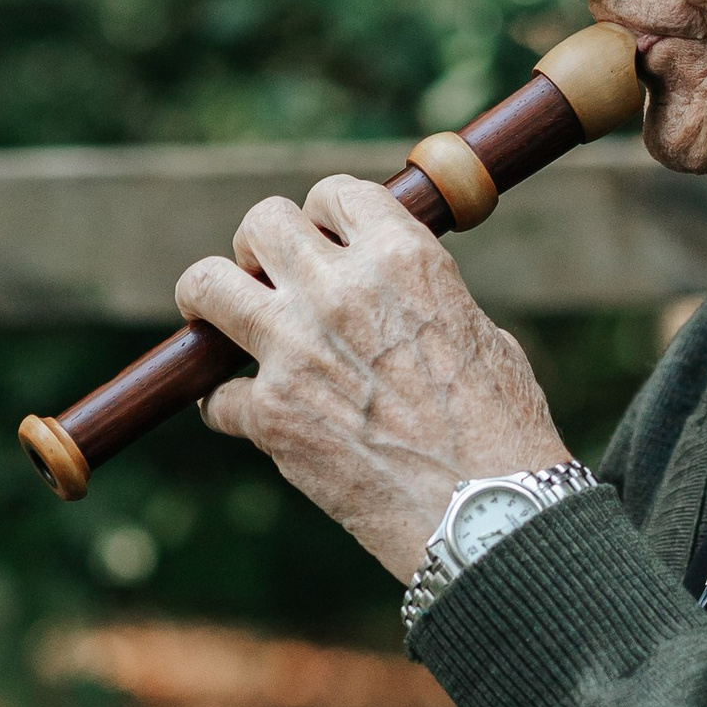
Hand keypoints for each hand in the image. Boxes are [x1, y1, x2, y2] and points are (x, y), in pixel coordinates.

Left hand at [175, 174, 573, 575]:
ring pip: (206, 284)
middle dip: (259, 246)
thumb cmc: (500, 430)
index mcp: (403, 260)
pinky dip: (231, 408)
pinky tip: (254, 419)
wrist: (485, 513)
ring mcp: (296, 352)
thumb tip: (389, 294)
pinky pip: (217, 396)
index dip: (323, 213)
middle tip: (266, 277)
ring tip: (218, 319)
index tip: (322, 237)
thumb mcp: (476, 333)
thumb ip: (420, 299)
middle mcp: (341, 292)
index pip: (335, 194)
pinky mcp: (272, 415)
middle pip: (262, 223)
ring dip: (207, 297)